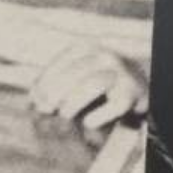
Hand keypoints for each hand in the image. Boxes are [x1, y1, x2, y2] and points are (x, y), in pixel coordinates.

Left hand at [30, 44, 148, 128]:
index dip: (44, 82)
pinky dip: (100, 115)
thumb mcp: (74, 79)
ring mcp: (122, 73)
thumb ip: (54, 86)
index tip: (34, 101)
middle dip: (55, 93)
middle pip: (74, 73)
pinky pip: (117, 104)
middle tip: (45, 111)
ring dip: (74, 101)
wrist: (138, 88)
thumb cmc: (96, 85)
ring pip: (93, 83)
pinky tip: (88, 123)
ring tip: (64, 115)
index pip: (60, 63)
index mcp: (86, 49)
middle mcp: (105, 56)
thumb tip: (35, 104)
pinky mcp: (135, 93)